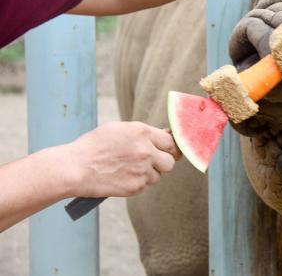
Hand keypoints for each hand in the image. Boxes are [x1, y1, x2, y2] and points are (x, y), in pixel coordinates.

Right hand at [61, 121, 179, 197]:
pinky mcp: (136, 187)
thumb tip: (163, 136)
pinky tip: (122, 178)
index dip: (168, 146)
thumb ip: (142, 133)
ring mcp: (142, 170)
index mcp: (142, 132)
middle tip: (151, 163)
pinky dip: (137, 183)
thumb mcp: (119, 129)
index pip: (170, 141)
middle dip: (162, 163)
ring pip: (158, 176)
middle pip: (170, 162)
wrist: (75, 168)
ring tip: (128, 170)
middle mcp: (146, 151)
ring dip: (148, 174)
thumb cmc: (93, 146)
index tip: (164, 150)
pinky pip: (145, 186)